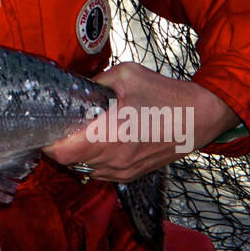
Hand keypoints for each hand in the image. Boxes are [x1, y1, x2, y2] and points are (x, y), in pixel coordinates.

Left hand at [43, 61, 239, 181]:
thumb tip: (76, 88)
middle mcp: (114, 160)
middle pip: (69, 161)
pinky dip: (93, 159)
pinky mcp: (132, 175)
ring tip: (82, 131)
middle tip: (62, 124)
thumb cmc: (166, 95)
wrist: (201, 117)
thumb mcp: (126, 75)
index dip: (48, 140)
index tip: (48, 126)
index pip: (62, 152)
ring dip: (77, 153)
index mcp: (110, 136)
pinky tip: (100, 140)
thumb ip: (95, 82)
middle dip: (61, 144)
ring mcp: (124, 171)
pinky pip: (101, 172)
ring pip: (83, 168)